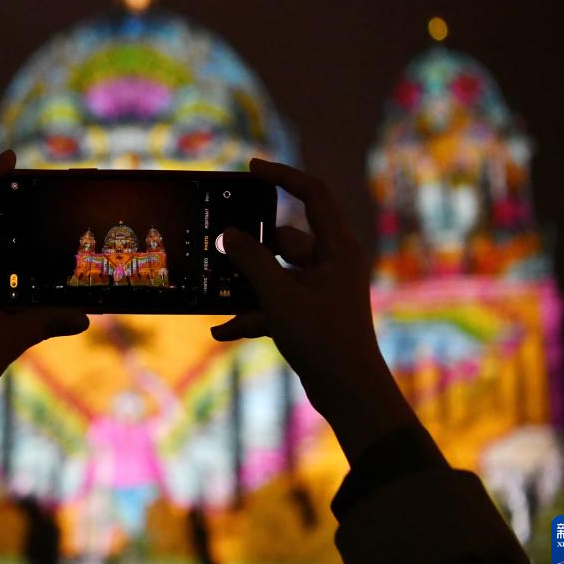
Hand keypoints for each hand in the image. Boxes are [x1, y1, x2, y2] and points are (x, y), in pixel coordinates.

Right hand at [212, 159, 417, 462]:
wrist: (350, 394)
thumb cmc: (323, 339)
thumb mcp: (279, 296)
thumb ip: (251, 261)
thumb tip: (228, 234)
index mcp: (337, 248)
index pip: (313, 194)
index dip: (282, 176)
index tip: (250, 169)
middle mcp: (332, 263)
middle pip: (284, 238)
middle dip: (250, 247)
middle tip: (218, 244)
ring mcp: (322, 289)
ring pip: (275, 273)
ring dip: (246, 285)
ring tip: (213, 291)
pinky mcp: (311, 314)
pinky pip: (276, 302)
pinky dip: (253, 313)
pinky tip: (222, 331)